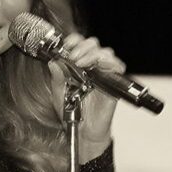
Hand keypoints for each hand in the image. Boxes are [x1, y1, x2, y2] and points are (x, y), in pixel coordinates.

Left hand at [48, 34, 124, 155]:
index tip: (66, 45)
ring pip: (106, 53)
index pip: (80, 45)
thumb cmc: (72, 112)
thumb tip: (53, 61)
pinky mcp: (114, 84)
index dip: (74, 41)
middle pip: (94, 45)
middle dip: (83, 47)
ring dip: (93, 54)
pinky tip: (99, 66)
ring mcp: (104, 74)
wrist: (83, 131)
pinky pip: (118, 67)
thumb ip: (57, 77)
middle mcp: (93, 67)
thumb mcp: (58, 93)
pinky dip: (110, 62)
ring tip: (81, 63)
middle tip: (73, 57)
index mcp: (79, 65)